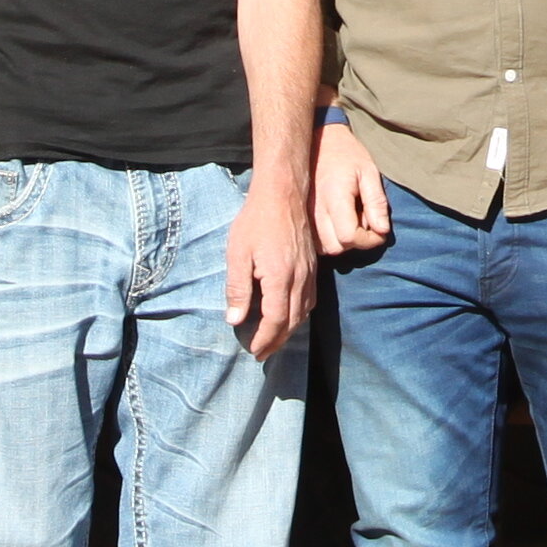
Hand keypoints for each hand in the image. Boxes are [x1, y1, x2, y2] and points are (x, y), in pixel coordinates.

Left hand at [226, 176, 317, 360]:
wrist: (283, 193)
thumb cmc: (255, 221)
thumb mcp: (238, 254)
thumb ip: (237, 288)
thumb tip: (234, 320)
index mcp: (280, 278)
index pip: (276, 320)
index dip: (265, 339)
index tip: (254, 351)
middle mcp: (299, 279)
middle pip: (293, 322)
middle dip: (278, 341)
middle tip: (263, 353)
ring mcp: (309, 272)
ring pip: (304, 311)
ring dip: (290, 330)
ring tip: (275, 339)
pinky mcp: (312, 265)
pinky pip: (310, 298)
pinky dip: (300, 314)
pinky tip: (290, 315)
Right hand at [314, 122, 393, 260]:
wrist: (318, 140)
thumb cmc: (347, 154)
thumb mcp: (369, 172)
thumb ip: (376, 203)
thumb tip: (382, 232)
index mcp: (334, 198)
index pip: (349, 237)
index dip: (368, 240)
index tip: (378, 231)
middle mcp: (314, 210)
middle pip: (335, 247)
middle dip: (354, 242)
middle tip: (364, 223)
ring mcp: (304, 214)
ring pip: (323, 248)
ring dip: (340, 242)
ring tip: (349, 220)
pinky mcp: (300, 216)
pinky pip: (313, 241)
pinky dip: (327, 239)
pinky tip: (336, 222)